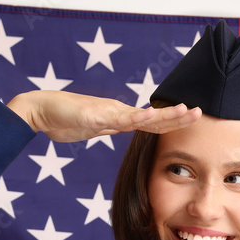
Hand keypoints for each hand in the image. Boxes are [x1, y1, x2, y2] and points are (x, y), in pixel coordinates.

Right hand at [7, 90, 200, 141]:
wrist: (40, 110)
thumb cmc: (62, 119)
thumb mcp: (92, 128)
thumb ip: (106, 127)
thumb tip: (119, 129)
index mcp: (118, 117)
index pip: (150, 121)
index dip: (171, 121)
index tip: (190, 118)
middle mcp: (117, 112)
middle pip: (152, 117)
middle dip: (177, 116)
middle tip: (200, 112)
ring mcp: (107, 113)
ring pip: (141, 115)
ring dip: (164, 114)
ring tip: (185, 111)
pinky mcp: (95, 116)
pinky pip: (118, 119)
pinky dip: (135, 117)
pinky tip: (149, 114)